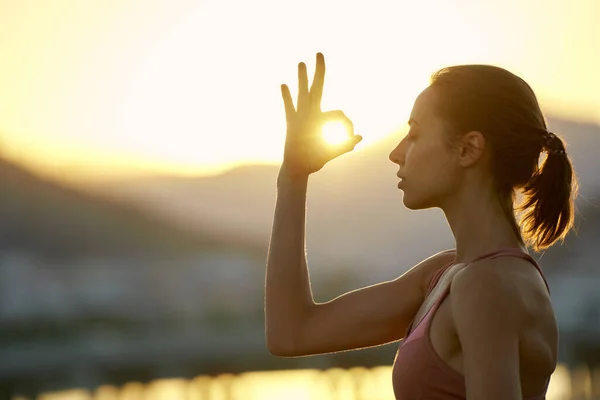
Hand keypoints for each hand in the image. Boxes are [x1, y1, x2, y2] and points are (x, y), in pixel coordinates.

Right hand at [281, 53, 362, 177]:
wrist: (298, 170)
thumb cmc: (314, 161)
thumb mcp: (332, 153)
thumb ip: (344, 146)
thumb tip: (359, 137)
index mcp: (321, 119)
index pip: (338, 113)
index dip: (347, 124)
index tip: (349, 137)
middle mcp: (311, 114)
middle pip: (316, 88)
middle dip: (319, 71)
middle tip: (320, 53)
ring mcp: (300, 118)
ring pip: (302, 94)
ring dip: (303, 79)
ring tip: (302, 63)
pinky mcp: (292, 125)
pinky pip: (289, 109)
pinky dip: (287, 98)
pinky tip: (284, 85)